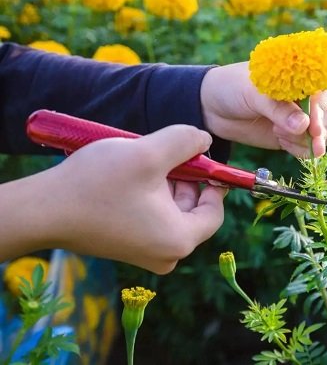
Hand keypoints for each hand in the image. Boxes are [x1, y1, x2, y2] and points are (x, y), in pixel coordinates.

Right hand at [0, 125, 225, 273]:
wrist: (43, 211)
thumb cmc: (97, 184)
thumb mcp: (149, 154)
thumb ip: (186, 141)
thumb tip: (205, 139)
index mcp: (179, 240)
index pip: (214, 211)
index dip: (213, 181)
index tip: (203, 158)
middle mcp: (166, 254)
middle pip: (192, 209)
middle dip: (186, 178)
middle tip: (169, 154)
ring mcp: (145, 253)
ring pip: (171, 210)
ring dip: (166, 183)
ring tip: (146, 161)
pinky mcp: (127, 246)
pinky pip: (152, 217)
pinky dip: (150, 194)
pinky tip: (133, 175)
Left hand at [200, 62, 326, 156]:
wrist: (212, 107)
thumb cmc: (233, 87)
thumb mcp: (253, 93)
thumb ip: (277, 109)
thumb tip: (303, 126)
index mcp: (302, 77)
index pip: (325, 95)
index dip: (322, 112)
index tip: (312, 128)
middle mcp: (307, 98)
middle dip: (322, 131)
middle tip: (307, 140)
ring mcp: (301, 120)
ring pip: (325, 136)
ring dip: (306, 141)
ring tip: (277, 133)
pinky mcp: (293, 138)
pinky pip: (309, 149)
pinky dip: (300, 150)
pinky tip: (279, 140)